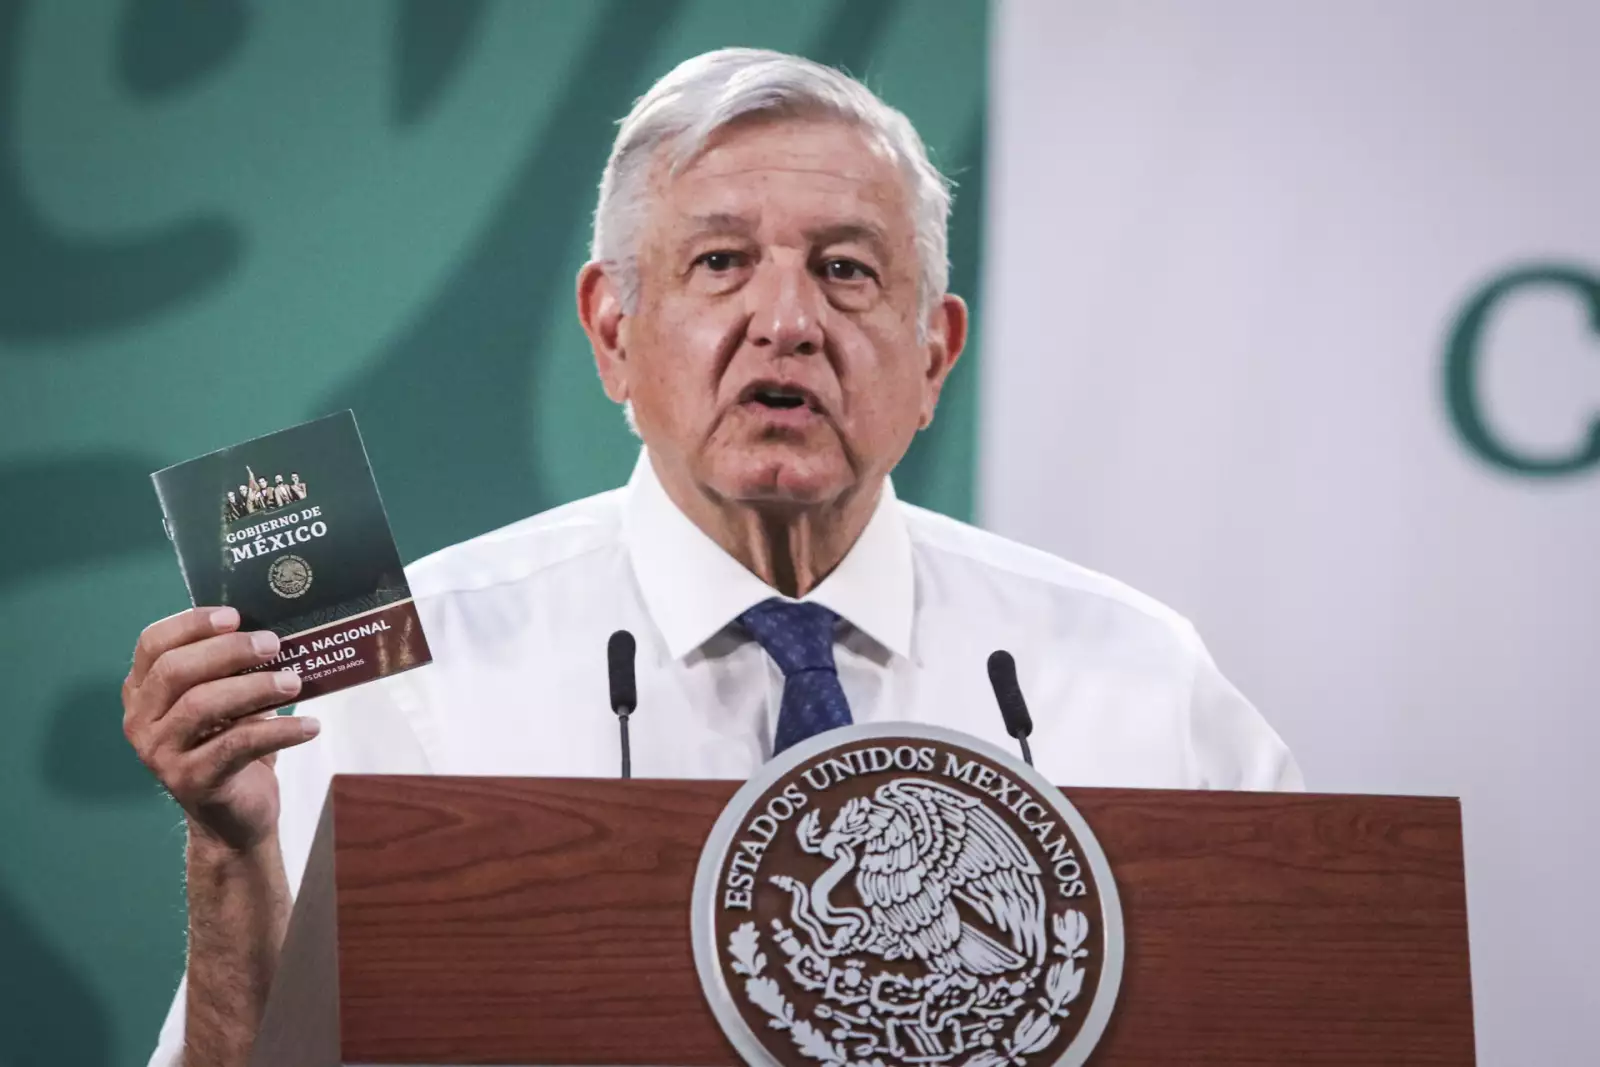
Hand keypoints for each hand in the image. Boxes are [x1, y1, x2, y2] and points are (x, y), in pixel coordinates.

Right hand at [122, 606, 318, 851]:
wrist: (233, 818)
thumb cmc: (231, 745)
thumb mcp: (226, 703)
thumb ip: (231, 670)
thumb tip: (274, 630)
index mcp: (142, 692)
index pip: (152, 645)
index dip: (190, 624)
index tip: (235, 616)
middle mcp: (141, 721)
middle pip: (175, 671)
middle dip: (228, 651)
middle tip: (273, 644)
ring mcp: (160, 754)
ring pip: (202, 706)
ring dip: (254, 688)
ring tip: (295, 681)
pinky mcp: (191, 781)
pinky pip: (237, 745)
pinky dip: (279, 731)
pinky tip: (310, 726)